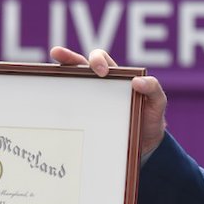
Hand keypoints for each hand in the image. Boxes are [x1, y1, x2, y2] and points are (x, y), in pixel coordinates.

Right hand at [50, 46, 167, 156]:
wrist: (145, 146)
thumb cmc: (150, 119)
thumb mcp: (157, 103)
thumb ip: (154, 89)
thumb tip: (137, 81)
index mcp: (113, 77)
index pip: (99, 59)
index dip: (96, 59)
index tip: (100, 72)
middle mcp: (96, 86)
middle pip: (77, 66)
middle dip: (67, 58)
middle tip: (59, 56)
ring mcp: (87, 101)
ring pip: (67, 86)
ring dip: (55, 77)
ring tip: (45, 74)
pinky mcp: (82, 118)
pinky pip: (68, 111)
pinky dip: (57, 108)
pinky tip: (48, 108)